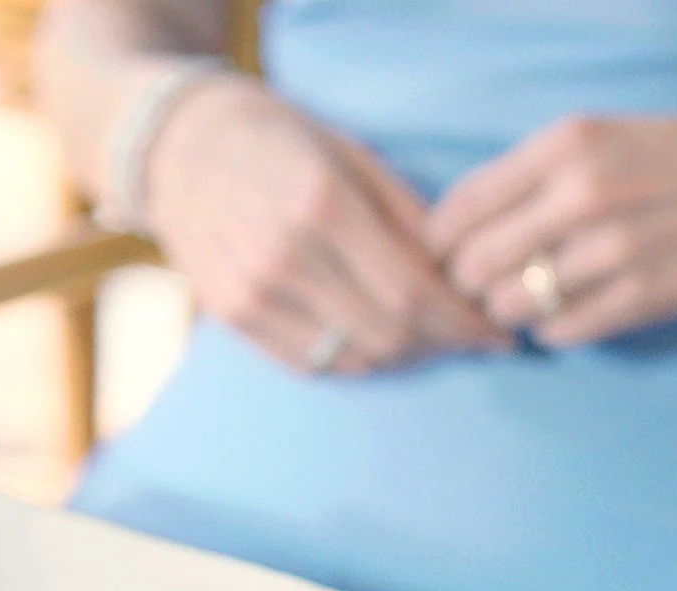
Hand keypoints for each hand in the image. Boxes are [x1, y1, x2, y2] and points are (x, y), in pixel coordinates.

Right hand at [144, 78, 504, 373]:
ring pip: (354, 358)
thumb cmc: (281, 141)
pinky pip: (312, 364)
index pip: (412, 292)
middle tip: (470, 338)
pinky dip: (357, 360)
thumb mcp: (353, 156)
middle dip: (442, 344)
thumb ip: (409, 218)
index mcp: (322, 206)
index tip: (498, 334)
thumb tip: (465, 277)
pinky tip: (379, 342)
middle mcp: (284, 256)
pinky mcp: (231, 316)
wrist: (179, 146)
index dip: (463, 323)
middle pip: (388, 334)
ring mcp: (252, 292)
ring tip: (429, 340)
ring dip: (402, 358)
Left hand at [426, 104, 676, 344]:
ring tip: (526, 305)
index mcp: (564, 146)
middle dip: (468, 285)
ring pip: (513, 304)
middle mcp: (581, 195)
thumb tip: (464, 225)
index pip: (459, 209)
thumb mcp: (600, 136)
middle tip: (483, 291)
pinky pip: (561, 331)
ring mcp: (612, 250)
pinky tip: (566, 317)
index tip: (446, 259)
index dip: (440, 245)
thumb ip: (534, 175)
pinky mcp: (643, 297)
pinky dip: (551, 331)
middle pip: (475, 264)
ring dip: (510, 312)